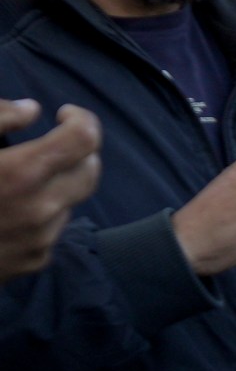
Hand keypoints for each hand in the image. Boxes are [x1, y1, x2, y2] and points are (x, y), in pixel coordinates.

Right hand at [0, 101, 101, 281]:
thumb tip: (31, 110)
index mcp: (21, 172)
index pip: (85, 139)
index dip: (82, 119)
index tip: (64, 116)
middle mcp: (41, 208)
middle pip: (91, 170)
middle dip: (79, 151)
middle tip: (52, 143)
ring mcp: (41, 239)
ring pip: (71, 201)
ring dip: (57, 185)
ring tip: (19, 180)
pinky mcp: (36, 260)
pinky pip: (53, 229)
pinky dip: (42, 214)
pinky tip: (9, 212)